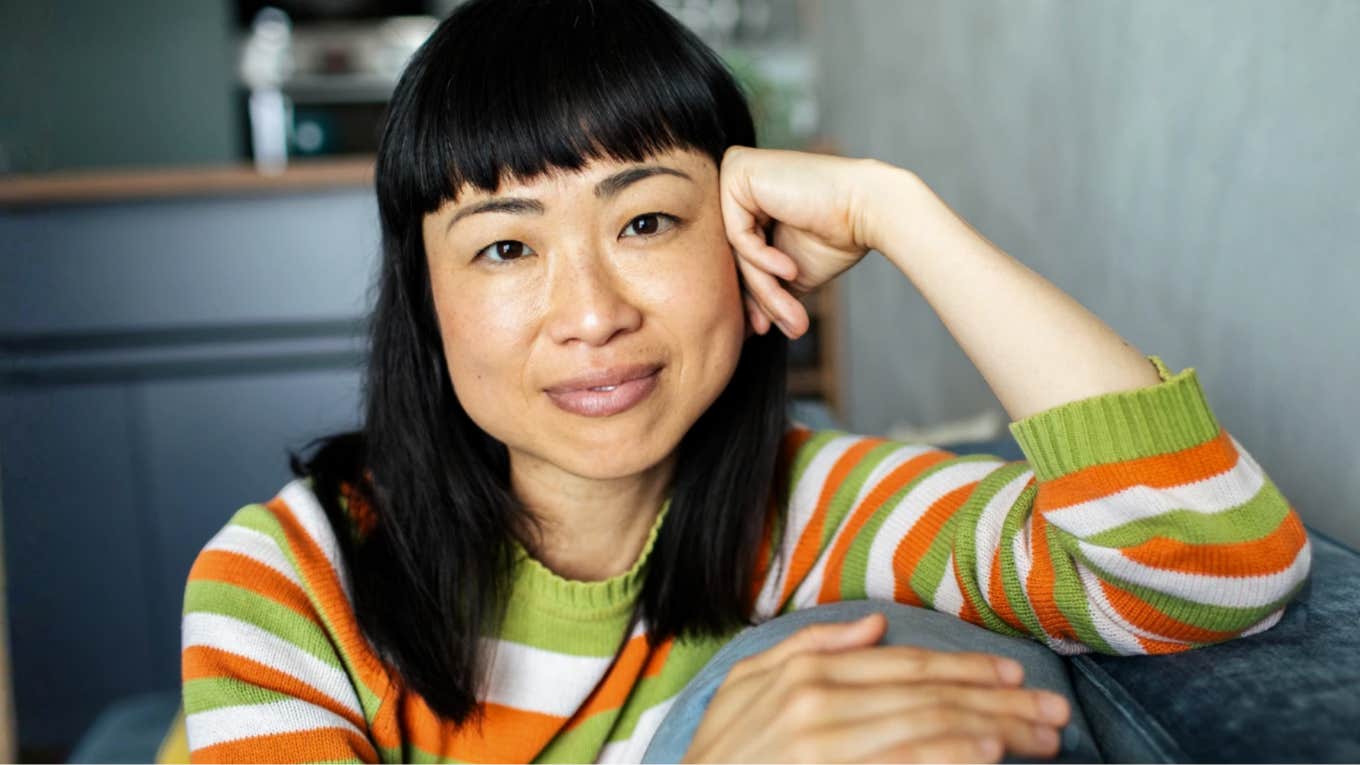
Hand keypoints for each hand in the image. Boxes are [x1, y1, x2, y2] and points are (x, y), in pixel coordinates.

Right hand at [683, 613, 1070, 762]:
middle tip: (1053, 711)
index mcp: (804, 674)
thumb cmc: (718, 753)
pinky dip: (950, 757)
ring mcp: (827, 749)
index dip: (966, 666)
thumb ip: (808, 647)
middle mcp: (818, 705)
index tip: (1014, 674)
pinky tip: (988, 754)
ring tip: (1041, 737)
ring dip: (994, 730)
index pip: (905, 666)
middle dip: (999, 701)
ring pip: (929, 731)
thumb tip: (874, 624)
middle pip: (930, 697)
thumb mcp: (744, 685)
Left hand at [719, 146, 888, 337]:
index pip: (738, 257)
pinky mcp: (737, 171)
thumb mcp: (790, 271)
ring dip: (765, 288)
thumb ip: (764, 287)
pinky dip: (764, 259)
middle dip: (758, 297)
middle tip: (774, 329)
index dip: (753, 296)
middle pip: (735, 255)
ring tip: (791, 314)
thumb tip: (745, 328)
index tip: (764, 329)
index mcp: (747, 202)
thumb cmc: (838, 236)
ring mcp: (734, 174)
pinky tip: (790, 269)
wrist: (869, 210)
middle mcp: (736, 184)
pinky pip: (739, 235)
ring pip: (737, 250)